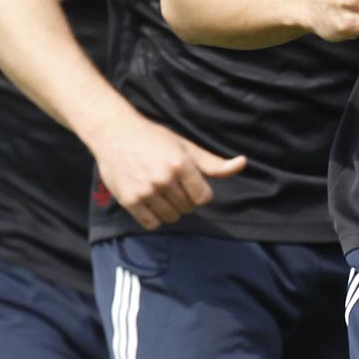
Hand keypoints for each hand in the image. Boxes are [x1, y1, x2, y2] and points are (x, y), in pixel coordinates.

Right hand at [92, 115, 246, 231]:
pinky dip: (154, 218)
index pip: (203, 198)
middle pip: (188, 208)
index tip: (189, 184)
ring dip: (169, 209)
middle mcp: (164, 179)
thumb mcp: (187, 147)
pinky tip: (149, 202)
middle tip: (171, 184)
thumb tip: (243, 163)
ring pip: (171, 217)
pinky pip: (151, 224)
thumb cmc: (155, 139)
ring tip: (160, 192)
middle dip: (184, 199)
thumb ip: (214, 163)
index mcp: (181, 164)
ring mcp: (145, 191)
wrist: (115, 134)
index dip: (199, 193)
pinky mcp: (129, 200)